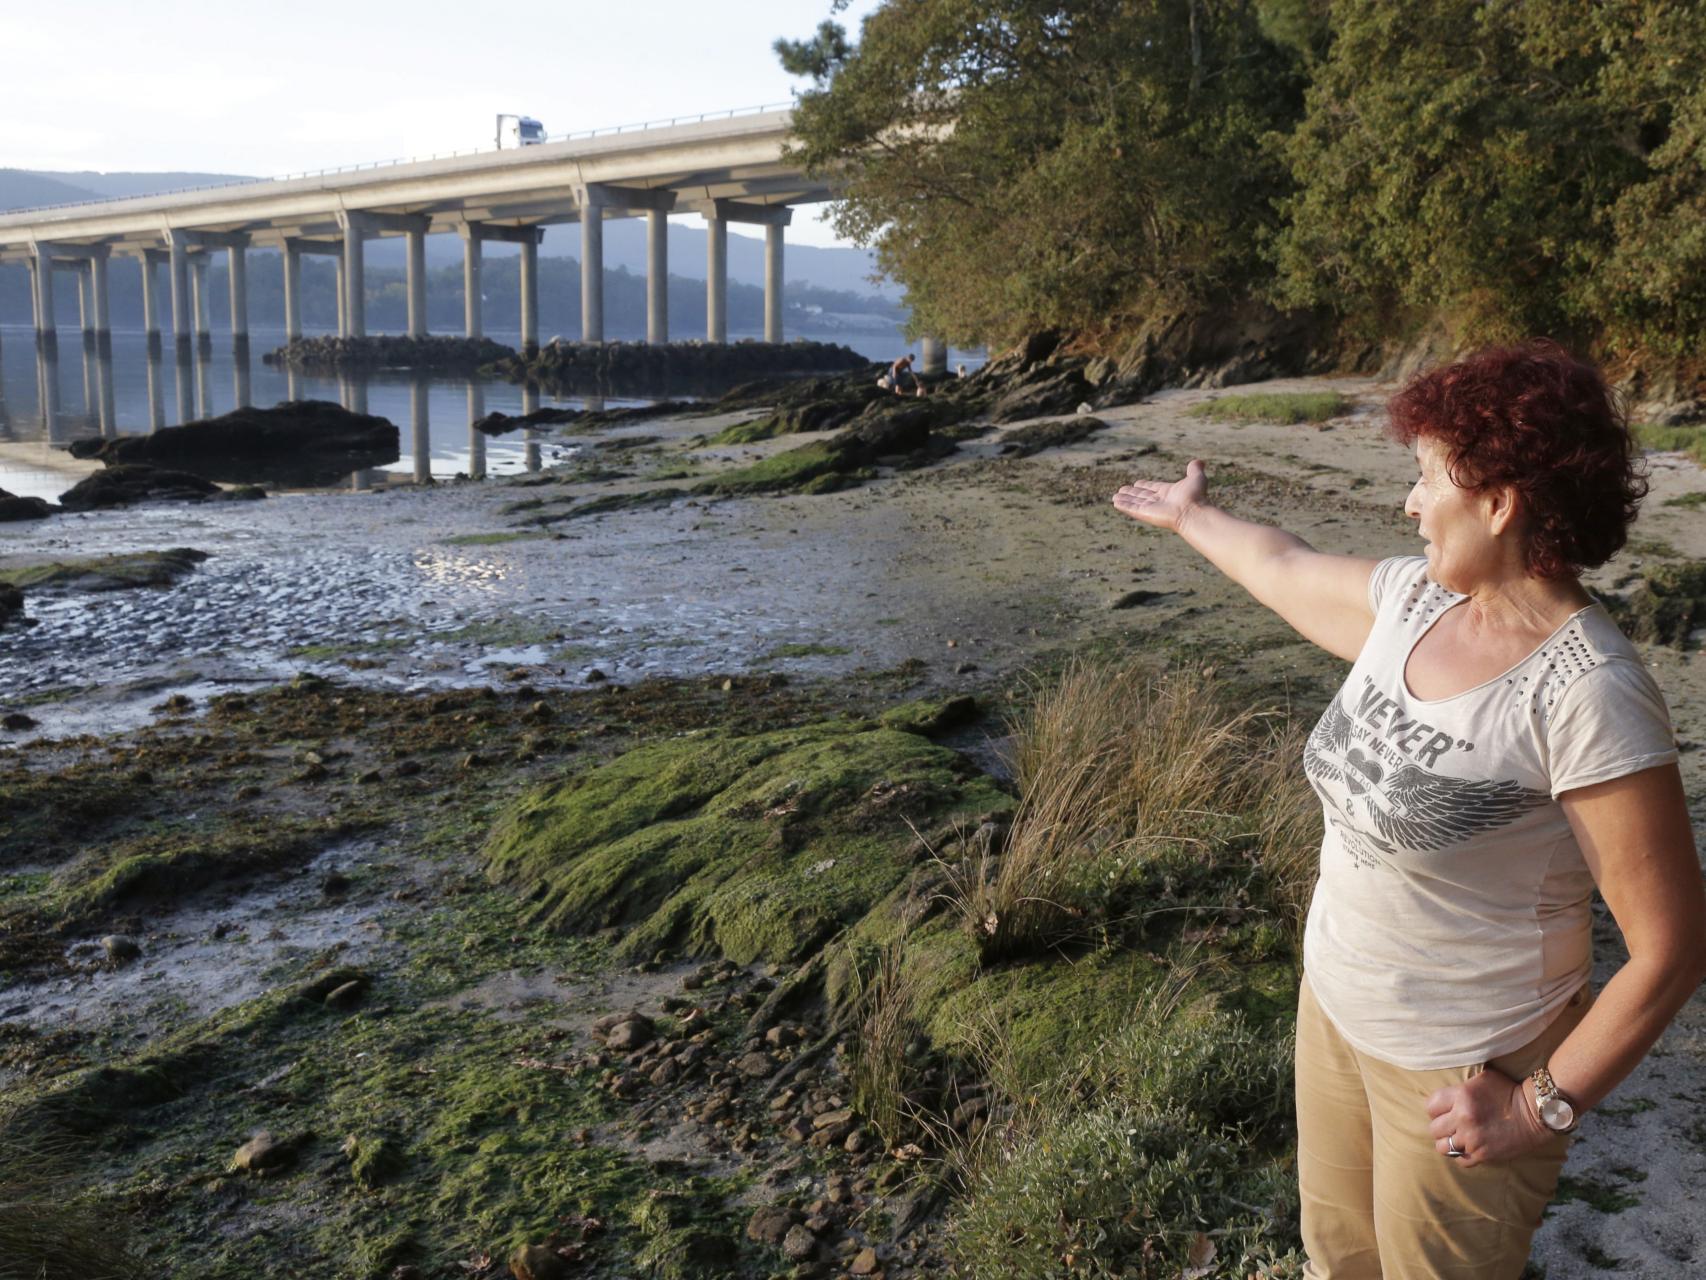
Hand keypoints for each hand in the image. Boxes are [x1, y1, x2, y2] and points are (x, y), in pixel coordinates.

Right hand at [1112, 460, 1206, 532]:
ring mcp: (1151, 508)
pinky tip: (1115, 503)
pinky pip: (1132, 508)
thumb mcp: (1196, 478)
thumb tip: (1199, 461)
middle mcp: (1159, 501)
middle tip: (1122, 489)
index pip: (1154, 488)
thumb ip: (1194, 469)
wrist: (1192, 512)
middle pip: (1142, 496)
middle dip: (1133, 493)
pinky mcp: (1145, 513)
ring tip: (1114, 496)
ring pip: (1135, 502)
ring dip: (1125, 499)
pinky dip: (1123, 505)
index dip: (1146, 486)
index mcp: (1169, 492)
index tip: (1138, 483)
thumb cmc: (1196, 497)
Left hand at [1426, 1069, 1551, 1167]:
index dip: (1436, 1109)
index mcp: (1461, 1096)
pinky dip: (1463, 1156)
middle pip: (1434, 1128)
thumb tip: (1446, 1094)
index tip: (1444, 1111)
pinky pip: (1460, 1160)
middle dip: (1442, 1127)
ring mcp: (1472, 1138)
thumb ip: (1460, 1087)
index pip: (1430, 1106)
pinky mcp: (1483, 1154)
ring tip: (1458, 1139)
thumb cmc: (1508, 1091)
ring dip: (1449, 1143)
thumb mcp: (1482, 1079)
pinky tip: (1469, 1148)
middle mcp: (1463, 1118)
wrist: (1534, 1113)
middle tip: (1452, 1125)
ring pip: (1443, 1147)